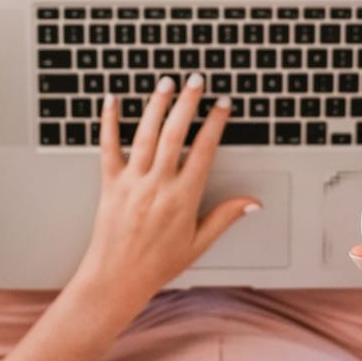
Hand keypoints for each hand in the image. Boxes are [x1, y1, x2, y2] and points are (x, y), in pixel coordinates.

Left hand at [73, 74, 260, 311]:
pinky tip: (112, 99)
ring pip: (145, 134)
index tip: (223, 105)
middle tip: (196, 80)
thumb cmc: (157, 265)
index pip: (204, 150)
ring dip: (157, 105)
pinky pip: (108, 147)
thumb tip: (253, 203)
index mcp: (183, 198)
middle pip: (175, 134)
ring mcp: (132, 182)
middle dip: (188, 103)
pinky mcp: (109, 184)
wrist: (116, 280)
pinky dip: (108, 121)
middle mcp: (157, 185)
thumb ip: (225, 217)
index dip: (216, 123)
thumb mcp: (199, 243)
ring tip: (166, 82)